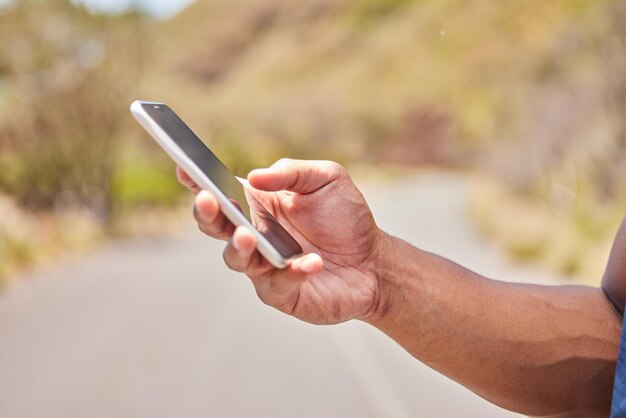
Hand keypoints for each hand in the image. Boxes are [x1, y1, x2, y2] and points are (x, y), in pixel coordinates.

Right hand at [177, 159, 384, 324]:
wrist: (374, 261)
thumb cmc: (346, 217)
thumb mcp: (327, 179)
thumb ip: (291, 172)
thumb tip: (252, 177)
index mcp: (258, 205)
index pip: (220, 191)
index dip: (198, 181)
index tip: (185, 168)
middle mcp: (254, 234)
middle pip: (216, 226)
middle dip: (207, 213)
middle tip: (209, 200)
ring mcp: (264, 266)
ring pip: (236, 258)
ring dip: (240, 247)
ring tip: (250, 236)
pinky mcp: (282, 293)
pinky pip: (277, 283)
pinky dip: (293, 272)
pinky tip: (311, 262)